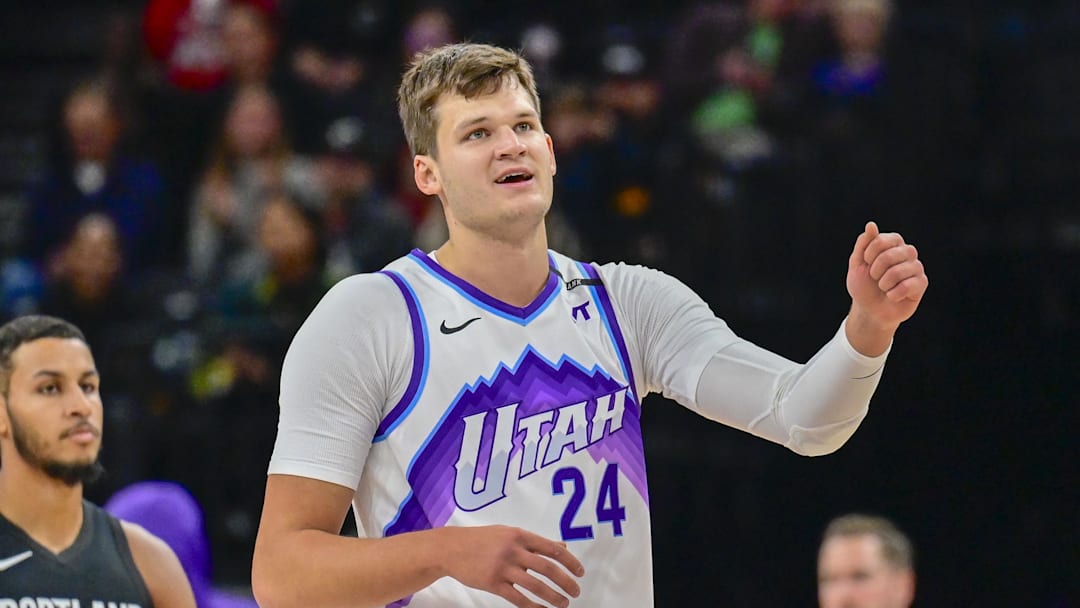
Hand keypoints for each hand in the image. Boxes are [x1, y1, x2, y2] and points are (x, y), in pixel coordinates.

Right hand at [442, 525, 583, 607]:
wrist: (451, 548)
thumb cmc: (481, 539)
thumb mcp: (508, 533)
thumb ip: (535, 541)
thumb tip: (561, 547)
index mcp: (519, 535)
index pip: (552, 549)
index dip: (570, 562)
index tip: (580, 572)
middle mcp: (513, 550)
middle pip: (548, 568)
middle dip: (566, 581)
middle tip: (576, 591)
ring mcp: (503, 568)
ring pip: (535, 585)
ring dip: (553, 597)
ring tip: (563, 603)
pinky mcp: (493, 583)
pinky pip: (518, 598)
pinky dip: (533, 607)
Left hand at [846, 221, 927, 332]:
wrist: (869, 310)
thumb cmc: (864, 285)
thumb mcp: (857, 263)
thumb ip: (863, 243)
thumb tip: (871, 225)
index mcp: (893, 243)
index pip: (881, 240)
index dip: (869, 254)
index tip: (866, 263)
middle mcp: (908, 252)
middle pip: (890, 254)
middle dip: (875, 270)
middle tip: (874, 278)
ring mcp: (916, 267)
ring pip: (898, 271)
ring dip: (884, 284)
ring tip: (883, 288)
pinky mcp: (921, 283)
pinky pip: (907, 286)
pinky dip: (893, 294)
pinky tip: (892, 296)